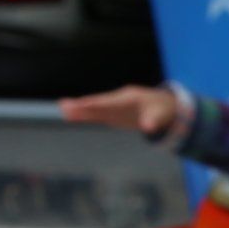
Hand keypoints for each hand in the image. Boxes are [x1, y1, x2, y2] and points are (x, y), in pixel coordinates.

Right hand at [59, 85, 182, 139]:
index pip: (110, 102)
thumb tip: (149, 128)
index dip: (96, 104)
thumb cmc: (163, 110)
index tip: (83, 105)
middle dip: (83, 105)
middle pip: (99, 103)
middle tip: (64, 105)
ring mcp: (115, 106)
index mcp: (130, 98)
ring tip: (63, 109)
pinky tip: (71, 115)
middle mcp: (119, 100)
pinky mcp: (114, 114)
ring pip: (96, 108)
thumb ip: (154, 121)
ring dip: (80, 110)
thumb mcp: (162, 115)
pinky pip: (98, 114)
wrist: (165, 106)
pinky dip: (85, 114)